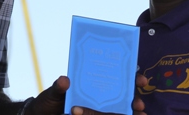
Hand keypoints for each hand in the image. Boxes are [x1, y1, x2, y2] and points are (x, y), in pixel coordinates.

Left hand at [26, 74, 146, 114]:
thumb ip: (59, 87)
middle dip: (134, 100)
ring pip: (118, 112)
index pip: (115, 79)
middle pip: (122, 97)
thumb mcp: (52, 93)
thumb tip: (65, 80)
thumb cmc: (48, 102)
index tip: (140, 80)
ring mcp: (96, 111)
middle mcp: (97, 98)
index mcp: (91, 85)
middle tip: (139, 104)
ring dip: (129, 113)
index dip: (130, 78)